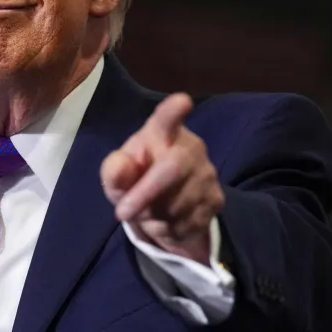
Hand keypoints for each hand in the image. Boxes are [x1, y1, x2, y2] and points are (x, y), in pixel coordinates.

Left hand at [100, 93, 224, 263]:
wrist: (165, 212)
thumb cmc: (136, 181)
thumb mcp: (117, 179)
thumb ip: (114, 171)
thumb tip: (121, 166)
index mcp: (162, 132)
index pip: (167, 119)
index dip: (173, 111)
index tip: (182, 101)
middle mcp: (191, 147)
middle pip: (173, 168)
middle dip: (144, 194)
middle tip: (121, 212)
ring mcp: (208, 174)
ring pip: (178, 203)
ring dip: (153, 217)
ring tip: (146, 214)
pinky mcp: (216, 200)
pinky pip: (187, 222)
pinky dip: (168, 230)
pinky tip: (165, 222)